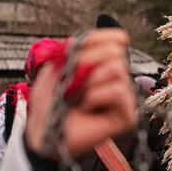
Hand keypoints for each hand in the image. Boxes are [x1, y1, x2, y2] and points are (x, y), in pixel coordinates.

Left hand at [25, 29, 137, 159]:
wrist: (44, 131)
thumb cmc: (50, 101)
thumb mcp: (58, 65)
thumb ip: (82, 48)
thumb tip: (119, 39)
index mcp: (104, 65)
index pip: (114, 40)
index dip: (96, 39)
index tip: (75, 52)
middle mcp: (118, 79)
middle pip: (114, 52)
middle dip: (86, 63)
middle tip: (71, 83)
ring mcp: (124, 98)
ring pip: (117, 69)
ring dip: (89, 82)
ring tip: (78, 97)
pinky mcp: (127, 116)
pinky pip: (118, 91)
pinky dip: (95, 97)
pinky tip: (86, 107)